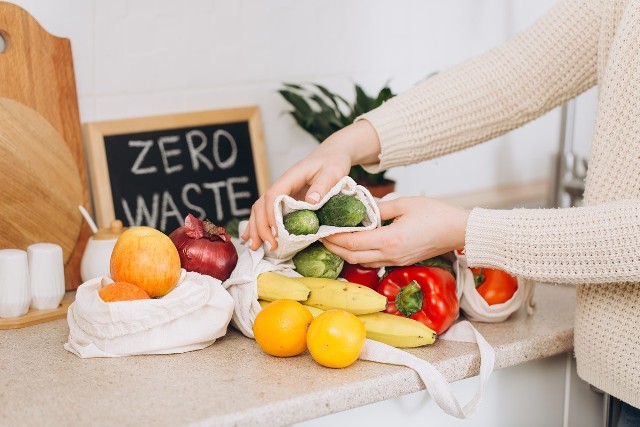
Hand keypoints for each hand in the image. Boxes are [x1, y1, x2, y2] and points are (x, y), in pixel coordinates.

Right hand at [242, 120, 380, 250]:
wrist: (332, 155)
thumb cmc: (333, 162)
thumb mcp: (333, 172)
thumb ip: (323, 185)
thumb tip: (311, 201)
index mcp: (291, 177)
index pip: (274, 195)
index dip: (271, 214)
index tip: (276, 232)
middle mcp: (282, 185)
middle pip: (262, 205)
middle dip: (261, 226)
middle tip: (268, 245)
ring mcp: (282, 193)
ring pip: (261, 210)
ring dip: (256, 228)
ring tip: (255, 247)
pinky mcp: (286, 200)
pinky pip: (269, 213)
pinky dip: (261, 226)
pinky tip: (255, 238)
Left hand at [322, 197, 469, 267]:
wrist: (459, 231)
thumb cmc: (437, 214)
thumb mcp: (405, 203)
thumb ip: (380, 207)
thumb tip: (361, 207)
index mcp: (390, 240)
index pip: (353, 242)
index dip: (334, 237)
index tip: (321, 229)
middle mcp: (390, 255)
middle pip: (353, 256)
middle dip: (333, 248)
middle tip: (320, 237)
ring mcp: (396, 261)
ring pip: (362, 262)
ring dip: (345, 254)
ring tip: (333, 241)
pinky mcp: (400, 262)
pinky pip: (373, 262)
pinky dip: (359, 256)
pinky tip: (354, 246)